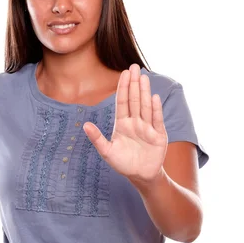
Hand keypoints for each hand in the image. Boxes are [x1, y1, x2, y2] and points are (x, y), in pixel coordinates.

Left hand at [83, 64, 167, 183]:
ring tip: (143, 77)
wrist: (141, 176)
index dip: (123, 88)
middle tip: (134, 66)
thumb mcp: (107, 152)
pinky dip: (155, 109)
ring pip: (145, 107)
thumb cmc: (123, 163)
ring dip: (144, 92)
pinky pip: (156, 120)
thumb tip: (85, 125)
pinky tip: (154, 97)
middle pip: (135, 100)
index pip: (122, 102)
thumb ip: (97, 138)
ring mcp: (148, 128)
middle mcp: (136, 122)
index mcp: (123, 123)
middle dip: (134, 84)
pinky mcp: (158, 136)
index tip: (123, 73)